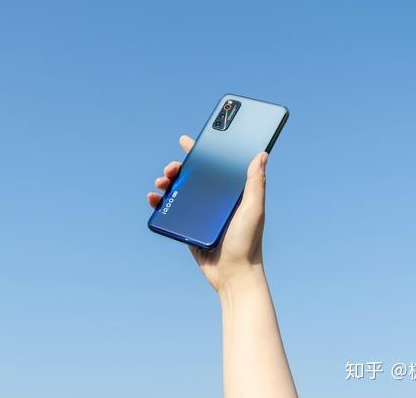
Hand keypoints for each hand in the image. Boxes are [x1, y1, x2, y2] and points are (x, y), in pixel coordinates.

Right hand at [148, 135, 268, 293]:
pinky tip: (153, 199)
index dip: (200, 152)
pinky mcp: (188, 228)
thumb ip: (256, 182)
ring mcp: (200, 215)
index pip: (214, 166)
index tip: (186, 141)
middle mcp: (215, 201)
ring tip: (161, 183)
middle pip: (191, 177)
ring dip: (167, 183)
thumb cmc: (248, 243)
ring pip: (179, 192)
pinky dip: (160, 204)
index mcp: (231, 193)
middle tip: (171, 169)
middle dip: (178, 169)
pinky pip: (171, 212)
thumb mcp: (254, 209)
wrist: (233, 275)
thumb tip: (262, 154)